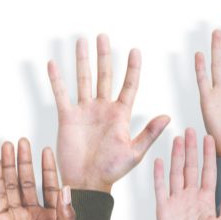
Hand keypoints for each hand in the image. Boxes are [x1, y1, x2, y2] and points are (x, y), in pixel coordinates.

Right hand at [48, 35, 168, 191]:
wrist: (87, 183)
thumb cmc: (112, 171)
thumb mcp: (134, 153)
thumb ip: (149, 133)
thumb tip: (167, 116)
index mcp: (121, 115)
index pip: (129, 85)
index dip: (132, 68)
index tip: (135, 51)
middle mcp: (103, 109)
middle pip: (104, 76)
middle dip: (104, 56)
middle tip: (103, 37)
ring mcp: (85, 112)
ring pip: (84, 80)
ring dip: (82, 61)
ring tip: (82, 42)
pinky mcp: (68, 118)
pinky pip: (61, 95)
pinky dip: (57, 80)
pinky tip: (53, 65)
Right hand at [153, 129, 220, 219]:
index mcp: (207, 199)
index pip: (208, 171)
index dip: (208, 154)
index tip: (209, 138)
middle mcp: (191, 197)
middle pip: (191, 167)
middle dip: (191, 149)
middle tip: (190, 131)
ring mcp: (176, 201)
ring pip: (176, 173)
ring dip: (177, 156)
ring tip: (177, 139)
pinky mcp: (163, 208)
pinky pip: (160, 188)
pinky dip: (159, 174)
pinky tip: (160, 161)